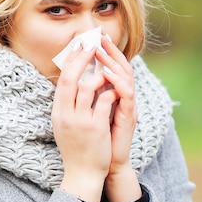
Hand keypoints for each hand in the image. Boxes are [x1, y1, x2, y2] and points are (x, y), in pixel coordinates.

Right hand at [52, 45, 118, 201]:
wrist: (82, 174)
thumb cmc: (77, 148)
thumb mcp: (66, 124)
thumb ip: (68, 104)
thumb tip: (74, 81)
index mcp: (58, 112)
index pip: (62, 80)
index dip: (71, 60)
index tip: (80, 45)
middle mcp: (66, 114)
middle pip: (71, 78)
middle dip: (82, 58)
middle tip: (92, 44)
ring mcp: (81, 121)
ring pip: (88, 87)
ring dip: (100, 75)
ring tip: (107, 71)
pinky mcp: (96, 128)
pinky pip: (105, 101)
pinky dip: (111, 91)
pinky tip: (116, 89)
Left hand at [95, 36, 141, 201]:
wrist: (102, 165)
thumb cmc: (94, 139)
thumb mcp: (87, 112)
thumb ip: (85, 95)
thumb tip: (72, 78)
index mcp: (113, 94)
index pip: (110, 66)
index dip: (103, 52)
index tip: (91, 38)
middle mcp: (123, 97)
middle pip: (121, 66)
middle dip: (110, 50)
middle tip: (99, 36)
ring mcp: (128, 105)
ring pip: (125, 76)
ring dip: (112, 61)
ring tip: (99, 50)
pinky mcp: (129, 115)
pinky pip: (126, 94)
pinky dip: (117, 81)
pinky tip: (106, 73)